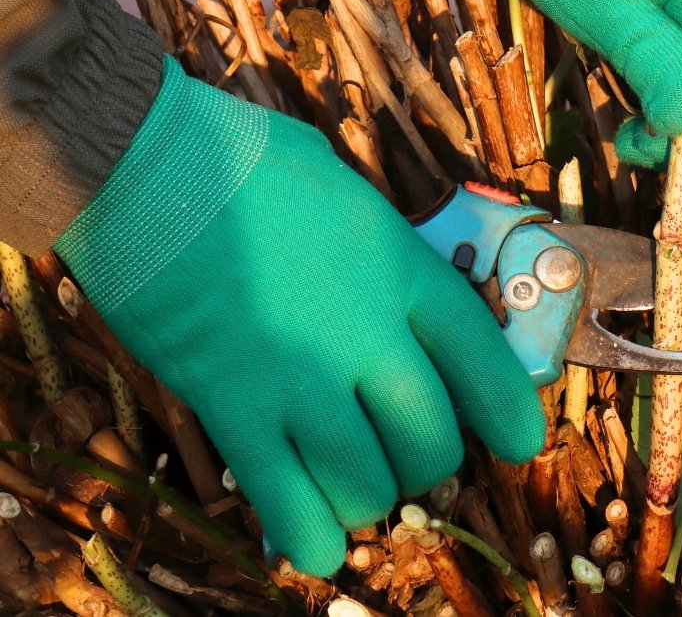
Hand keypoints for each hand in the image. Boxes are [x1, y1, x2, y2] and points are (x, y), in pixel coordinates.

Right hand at [55, 60, 544, 575]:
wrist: (143, 164)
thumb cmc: (243, 158)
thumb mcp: (348, 192)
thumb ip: (383, 251)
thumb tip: (404, 280)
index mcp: (404, 270)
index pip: (486, 361)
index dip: (510, 411)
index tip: (519, 439)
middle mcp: (367, 334)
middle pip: (431, 440)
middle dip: (428, 461)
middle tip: (407, 453)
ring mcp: (301, 377)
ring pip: (368, 483)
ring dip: (368, 495)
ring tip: (353, 482)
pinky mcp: (234, 407)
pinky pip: (287, 502)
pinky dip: (310, 536)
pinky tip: (316, 542)